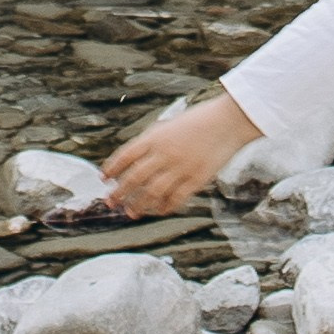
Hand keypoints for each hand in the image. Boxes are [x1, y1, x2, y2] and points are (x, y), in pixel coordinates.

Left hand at [104, 94, 258, 218]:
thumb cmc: (199, 121)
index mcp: (156, 137)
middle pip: (134, 177)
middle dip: (119, 192)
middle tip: (110, 202)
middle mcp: (165, 153)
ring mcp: (181, 167)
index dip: (112, 169)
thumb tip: (134, 160)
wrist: (229, 121)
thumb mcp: (170, 125)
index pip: (126, 155)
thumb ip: (152, 141)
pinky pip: (175, 198)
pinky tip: (159, 211)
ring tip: (131, 212)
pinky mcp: (197, 178)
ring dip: (138, 204)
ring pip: (152, 192)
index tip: (104, 179)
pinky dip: (164, 207)